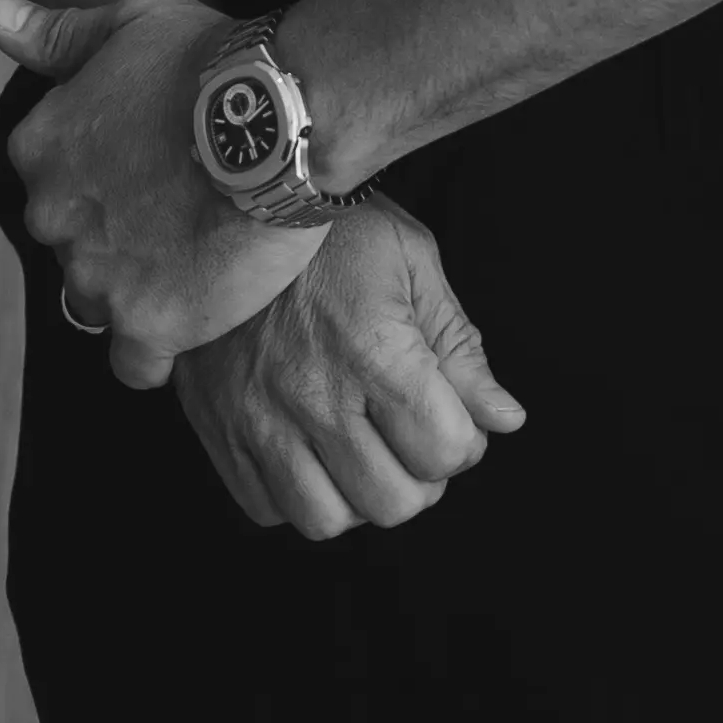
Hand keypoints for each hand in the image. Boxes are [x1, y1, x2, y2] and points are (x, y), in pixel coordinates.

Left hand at [0, 0, 329, 390]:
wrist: (281, 117)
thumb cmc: (211, 60)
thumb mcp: (131, 21)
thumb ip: (58, 32)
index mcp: (40, 147)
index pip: (52, 181)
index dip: (105, 174)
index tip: (150, 162)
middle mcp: (51, 215)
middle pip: (73, 243)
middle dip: (117, 231)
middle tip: (180, 207)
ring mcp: (95, 276)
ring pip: (99, 302)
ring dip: (137, 287)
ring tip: (195, 255)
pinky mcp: (145, 326)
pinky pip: (133, 364)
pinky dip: (158, 348)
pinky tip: (196, 312)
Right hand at [172, 188, 528, 539]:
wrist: (235, 203)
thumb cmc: (333, 227)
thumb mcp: (412, 260)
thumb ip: (460, 347)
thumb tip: (504, 419)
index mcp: (373, 347)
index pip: (443, 451)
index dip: (464, 440)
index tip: (453, 416)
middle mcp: (312, 392)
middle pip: (392, 501)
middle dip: (418, 476)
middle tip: (411, 435)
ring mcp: (257, 416)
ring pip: (327, 520)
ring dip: (356, 495)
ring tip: (361, 447)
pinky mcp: (218, 427)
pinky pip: (267, 508)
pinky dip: (296, 493)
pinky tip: (311, 447)